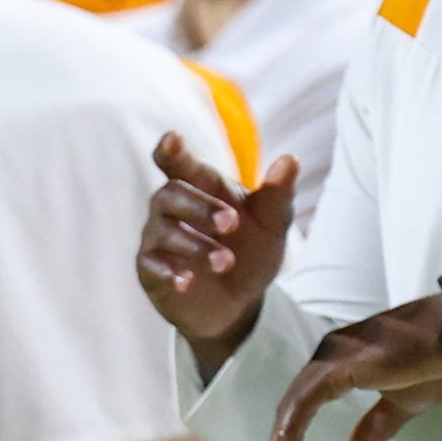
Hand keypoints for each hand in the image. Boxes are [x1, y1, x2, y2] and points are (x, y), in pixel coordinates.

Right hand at [137, 135, 298, 375]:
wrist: (241, 302)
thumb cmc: (251, 250)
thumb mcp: (272, 223)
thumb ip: (278, 192)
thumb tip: (290, 159)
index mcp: (200, 187)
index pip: (177, 162)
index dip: (172, 150)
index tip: (173, 138)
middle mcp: (172, 208)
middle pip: (171, 193)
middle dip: (201, 207)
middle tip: (232, 224)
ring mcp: (159, 239)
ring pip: (163, 230)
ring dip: (195, 244)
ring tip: (225, 262)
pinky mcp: (151, 271)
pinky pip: (151, 266)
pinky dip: (168, 272)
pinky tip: (187, 281)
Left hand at [266, 295, 441, 440]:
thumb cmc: (435, 363)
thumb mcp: (403, 403)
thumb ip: (376, 425)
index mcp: (337, 366)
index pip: (303, 407)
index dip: (291, 440)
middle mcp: (326, 358)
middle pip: (291, 409)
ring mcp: (329, 359)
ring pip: (292, 407)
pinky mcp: (337, 367)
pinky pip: (305, 401)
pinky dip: (293, 428)